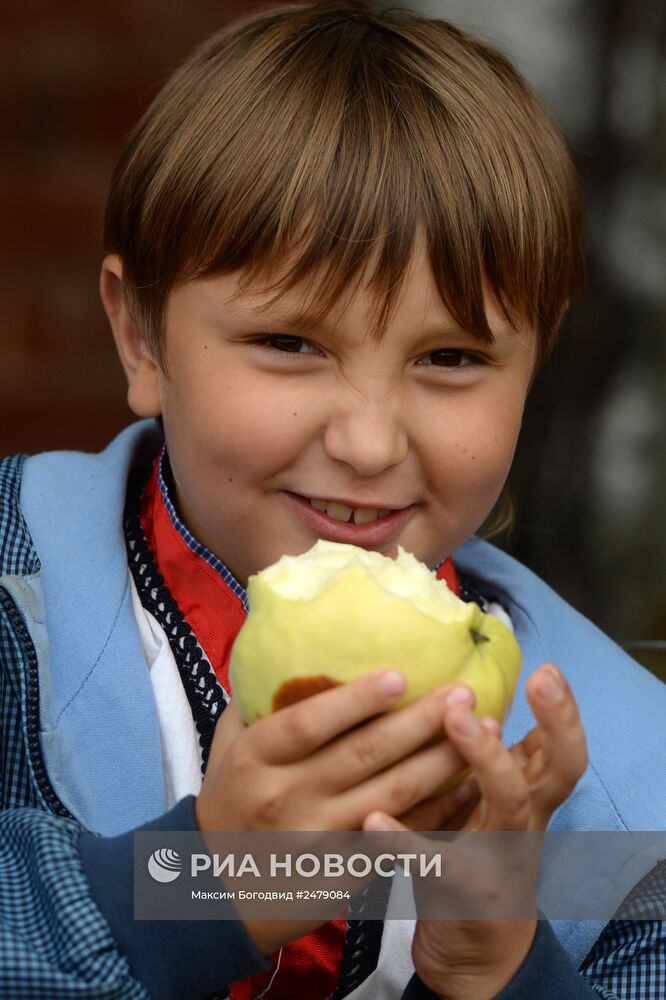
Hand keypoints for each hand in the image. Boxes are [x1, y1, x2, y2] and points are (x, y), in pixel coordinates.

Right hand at [195, 669, 476, 952]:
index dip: (355, 700)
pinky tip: (470, 786)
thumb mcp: (223, 753)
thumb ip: (250, 708)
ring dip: (442, 759)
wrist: (216, 897)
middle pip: (363, 754)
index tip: (399, 675)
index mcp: (255, 761)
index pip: (308, 723)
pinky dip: (440, 812)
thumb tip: (281, 656)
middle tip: (462, 692)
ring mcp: (318, 840)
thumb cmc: (228, 809)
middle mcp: (286, 798)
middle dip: (420, 720)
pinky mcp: (345, 873)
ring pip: (393, 794)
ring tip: (479, 728)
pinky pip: (402, 837)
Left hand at [363, 663, 587, 999]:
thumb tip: (454, 692)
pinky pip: (437, 862)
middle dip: (554, 724)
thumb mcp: (487, 808)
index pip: (559, 748)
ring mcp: (501, 857)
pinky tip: (374, 818)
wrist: (476, 955)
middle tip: (538, 681)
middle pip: (556, 770)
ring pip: (508, 805)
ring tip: (458, 720)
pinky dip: (405, 839)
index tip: (547, 670)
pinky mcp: (464, 893)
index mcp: (529, 797)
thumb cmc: (472, 859)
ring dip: (486, 760)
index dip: (562, 712)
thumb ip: (482, 761)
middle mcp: (524, 821)